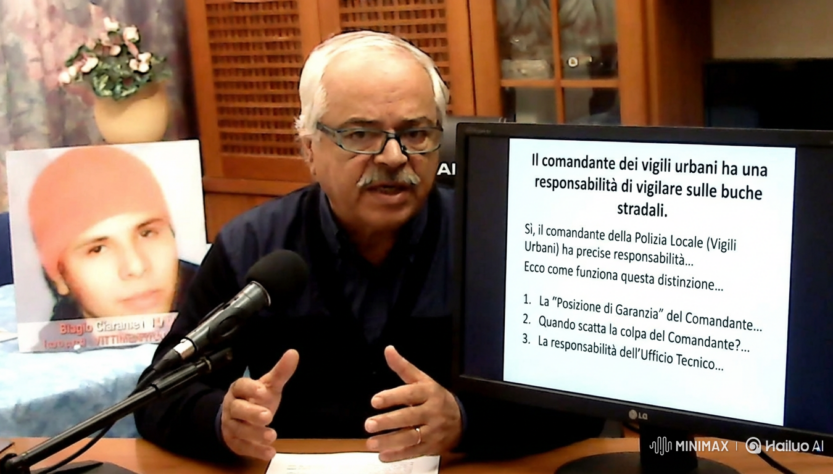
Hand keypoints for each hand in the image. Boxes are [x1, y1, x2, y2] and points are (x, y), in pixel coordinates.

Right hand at [220, 349, 298, 459]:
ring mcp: (231, 425)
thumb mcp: (268, 385)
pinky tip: (269, 452)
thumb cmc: (254, 399)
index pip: (240, 386)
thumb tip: (293, 353)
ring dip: (255, 434)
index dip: (250, 389)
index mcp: (239, 390)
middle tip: (267, 416)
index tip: (263, 391)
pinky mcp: (234, 442)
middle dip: (251, 413)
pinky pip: (243, 447)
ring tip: (272, 435)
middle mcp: (232, 407)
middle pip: (237, 409)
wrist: (236, 418)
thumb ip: (280, 372)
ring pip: (239, 429)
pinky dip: (256, 451)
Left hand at [365, 346, 461, 461]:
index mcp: (429, 393)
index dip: (393, 397)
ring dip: (389, 441)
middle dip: (388, 422)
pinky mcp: (431, 447)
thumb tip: (388, 349)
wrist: (462, 420)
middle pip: (409, 417)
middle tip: (369, 424)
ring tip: (370, 443)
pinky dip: (398, 455)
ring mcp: (432, 431)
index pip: (410, 394)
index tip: (375, 401)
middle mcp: (432, 412)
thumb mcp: (423, 379)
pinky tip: (383, 455)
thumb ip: (403, 367)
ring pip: (410, 437)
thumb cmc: (436, 397)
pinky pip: (414, 452)